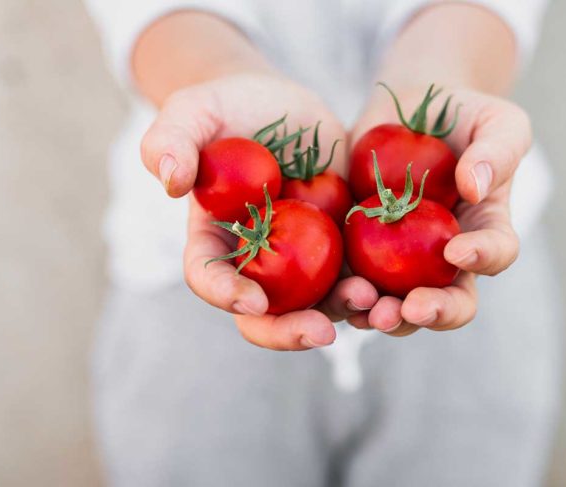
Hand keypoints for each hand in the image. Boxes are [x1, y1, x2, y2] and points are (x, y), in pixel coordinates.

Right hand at [141, 73, 377, 349]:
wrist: (284, 106)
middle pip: (265, 312)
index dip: (225, 294)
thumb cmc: (229, 107)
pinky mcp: (341, 244)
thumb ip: (171, 138)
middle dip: (289, 330)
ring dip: (343, 310)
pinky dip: (375, 286)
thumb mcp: (195, 110)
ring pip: (318, 302)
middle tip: (321, 333)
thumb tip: (170, 181)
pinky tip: (395, 286)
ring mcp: (301, 257)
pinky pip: (357, 274)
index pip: (209, 276)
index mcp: (215, 239)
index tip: (252, 300)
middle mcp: (256, 260)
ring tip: (371, 301)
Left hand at [347, 86, 530, 335]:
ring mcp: (401, 261)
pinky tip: (331, 290)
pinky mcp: (359, 253)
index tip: (457, 250)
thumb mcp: (495, 120)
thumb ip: (498, 150)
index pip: (496, 253)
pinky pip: (349, 284)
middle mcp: (445, 258)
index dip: (483, 258)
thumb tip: (475, 188)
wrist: (405, 110)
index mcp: (484, 228)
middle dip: (432, 312)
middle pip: (448, 302)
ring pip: (397, 306)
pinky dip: (340, 295)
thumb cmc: (460, 113)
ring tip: (365, 306)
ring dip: (382, 314)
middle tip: (411, 308)